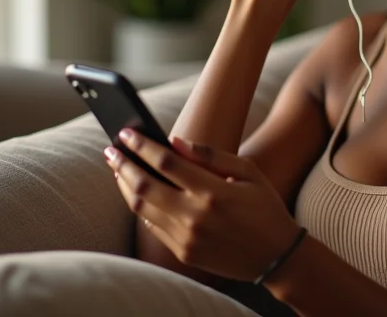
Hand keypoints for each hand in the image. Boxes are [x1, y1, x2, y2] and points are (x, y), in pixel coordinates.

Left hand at [104, 130, 300, 282]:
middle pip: (145, 185)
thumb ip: (211, 155)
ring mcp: (186, 237)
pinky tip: (137, 193)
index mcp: (213, 191)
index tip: (126, 132)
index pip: (166, 162)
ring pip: (142, 208)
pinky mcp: (183, 253)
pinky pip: (153, 227)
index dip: (142, 145)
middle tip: (109, 149)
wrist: (276, 255)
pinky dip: (141, 207)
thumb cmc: (264, 206)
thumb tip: (175, 142)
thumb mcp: (248, 171)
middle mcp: (195, 215)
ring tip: (118, 169)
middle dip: (123, 164)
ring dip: (125, 186)